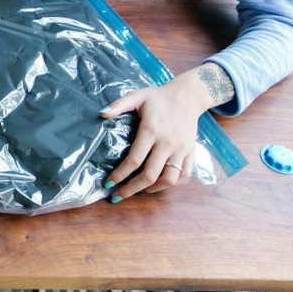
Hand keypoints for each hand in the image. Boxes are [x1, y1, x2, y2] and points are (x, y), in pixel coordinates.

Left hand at [98, 66, 219, 200]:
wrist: (188, 96)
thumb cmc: (158, 97)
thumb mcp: (137, 96)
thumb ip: (119, 105)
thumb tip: (101, 114)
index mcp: (151, 130)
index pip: (134, 159)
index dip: (120, 174)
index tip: (108, 184)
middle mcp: (167, 143)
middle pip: (150, 175)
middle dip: (132, 188)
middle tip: (118, 196)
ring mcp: (181, 150)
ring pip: (169, 179)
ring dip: (152, 189)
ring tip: (138, 190)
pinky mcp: (191, 152)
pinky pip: (185, 175)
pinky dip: (172, 184)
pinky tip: (159, 184)